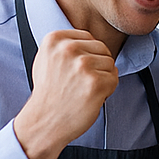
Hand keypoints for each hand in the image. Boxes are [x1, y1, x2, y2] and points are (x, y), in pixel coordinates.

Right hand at [12, 29, 118, 158]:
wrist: (44, 121)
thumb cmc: (49, 92)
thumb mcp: (47, 58)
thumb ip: (65, 44)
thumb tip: (89, 38)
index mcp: (55, 39)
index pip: (89, 38)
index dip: (87, 55)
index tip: (73, 70)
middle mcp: (68, 49)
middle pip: (103, 49)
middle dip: (97, 66)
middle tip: (79, 82)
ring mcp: (82, 65)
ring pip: (110, 64)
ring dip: (102, 79)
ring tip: (82, 90)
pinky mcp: (96, 82)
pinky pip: (114, 79)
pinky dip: (107, 91)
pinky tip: (89, 97)